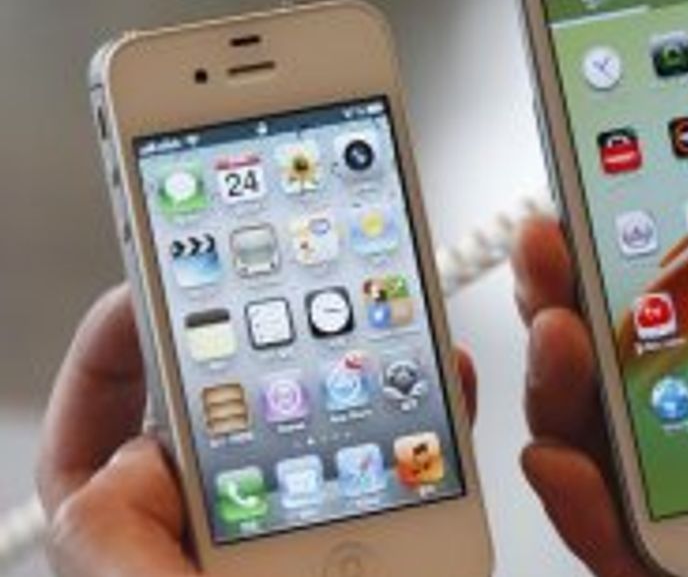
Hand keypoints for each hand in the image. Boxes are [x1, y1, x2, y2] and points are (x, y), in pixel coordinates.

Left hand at [36, 285, 478, 576]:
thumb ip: (110, 550)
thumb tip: (129, 460)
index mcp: (140, 550)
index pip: (104, 432)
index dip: (118, 351)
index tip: (152, 285)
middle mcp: (221, 542)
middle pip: (233, 409)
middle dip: (265, 336)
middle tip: (295, 273)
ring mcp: (305, 549)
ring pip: (330, 432)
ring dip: (362, 366)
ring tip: (386, 311)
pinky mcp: (378, 558)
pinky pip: (404, 478)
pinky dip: (429, 428)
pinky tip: (450, 390)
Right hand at [512, 107, 687, 576]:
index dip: (643, 252)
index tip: (603, 184)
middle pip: (640, 383)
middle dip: (573, 311)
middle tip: (552, 247)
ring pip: (621, 469)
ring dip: (564, 402)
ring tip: (556, 335)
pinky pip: (647, 566)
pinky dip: (592, 524)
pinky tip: (566, 464)